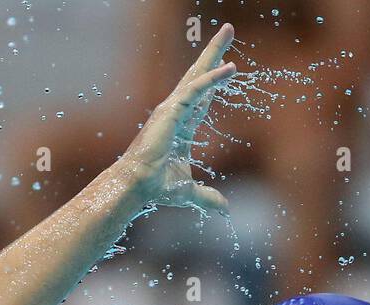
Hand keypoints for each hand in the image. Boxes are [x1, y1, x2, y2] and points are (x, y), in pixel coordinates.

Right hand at [121, 23, 236, 213]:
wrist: (139, 188)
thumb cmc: (157, 187)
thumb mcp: (190, 192)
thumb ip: (207, 197)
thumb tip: (226, 209)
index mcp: (182, 123)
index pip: (204, 95)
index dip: (216, 78)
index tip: (229, 62)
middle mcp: (177, 110)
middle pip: (200, 73)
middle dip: (215, 51)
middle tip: (228, 29)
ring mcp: (173, 108)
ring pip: (198, 73)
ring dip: (215, 52)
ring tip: (229, 31)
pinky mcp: (171, 111)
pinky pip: (195, 89)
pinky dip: (212, 78)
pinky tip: (229, 67)